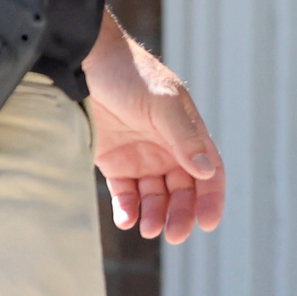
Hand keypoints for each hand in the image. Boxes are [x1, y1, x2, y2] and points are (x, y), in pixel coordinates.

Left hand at [82, 16, 225, 242]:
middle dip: (182, 214)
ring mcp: (141, 156)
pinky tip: (127, 219)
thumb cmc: (129, 74)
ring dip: (155, 214)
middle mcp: (168, 148)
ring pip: (155, 196)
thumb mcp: (161, 103)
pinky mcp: (114, 162)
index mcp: (188, 132)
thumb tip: (207, 171)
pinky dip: (128, 208)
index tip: (208, 223)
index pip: (210, 172)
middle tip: (174, 234)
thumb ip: (184, 137)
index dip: (212, 198)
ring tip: (148, 229)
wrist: (84, 61)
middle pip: (184, 191)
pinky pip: (125, 193)